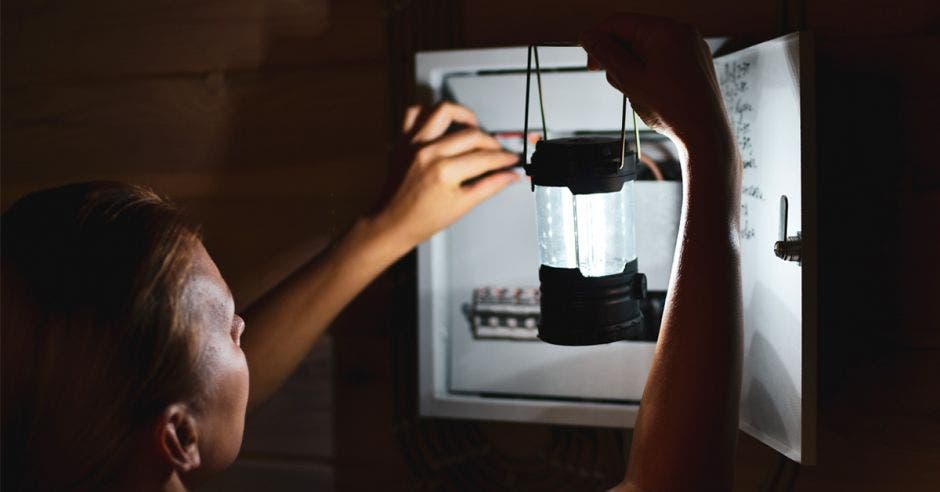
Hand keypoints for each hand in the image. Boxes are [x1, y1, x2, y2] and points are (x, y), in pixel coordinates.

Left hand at [373, 102, 519, 249]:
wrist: (391, 223)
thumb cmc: (422, 220)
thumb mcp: (462, 206)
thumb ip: (489, 186)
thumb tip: (510, 176)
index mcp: (445, 172)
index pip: (485, 158)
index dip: (504, 158)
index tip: (512, 159)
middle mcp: (429, 152)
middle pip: (472, 135)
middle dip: (492, 142)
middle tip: (498, 152)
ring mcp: (414, 144)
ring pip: (444, 111)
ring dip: (464, 115)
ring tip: (473, 127)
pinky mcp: (403, 141)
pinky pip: (415, 113)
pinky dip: (430, 112)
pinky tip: (443, 122)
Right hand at [580, 14, 733, 155]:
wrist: (705, 133)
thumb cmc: (674, 109)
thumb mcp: (630, 79)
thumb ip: (606, 54)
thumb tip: (588, 36)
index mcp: (664, 30)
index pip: (618, 22)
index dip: (598, 41)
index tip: (592, 62)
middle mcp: (681, 31)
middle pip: (633, 35)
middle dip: (619, 59)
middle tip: (620, 84)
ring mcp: (690, 45)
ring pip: (647, 48)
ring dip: (634, 68)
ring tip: (640, 93)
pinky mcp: (694, 60)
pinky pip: (663, 58)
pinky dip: (651, 72)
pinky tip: (653, 93)